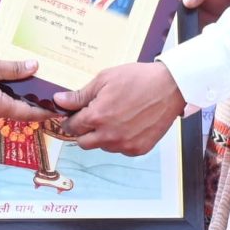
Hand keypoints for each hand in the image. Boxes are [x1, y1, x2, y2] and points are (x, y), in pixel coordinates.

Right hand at [0, 53, 52, 127]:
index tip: (59, 110)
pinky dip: (5, 97)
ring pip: (6, 108)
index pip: (29, 114)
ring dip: (18, 99)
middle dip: (33, 104)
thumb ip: (13, 69)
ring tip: (32, 85)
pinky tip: (9, 84)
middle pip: (19, 112)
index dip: (45, 112)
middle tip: (48, 93)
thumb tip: (35, 67)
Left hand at [55, 62, 187, 155]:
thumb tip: (59, 101)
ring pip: (102, 146)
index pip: (71, 127)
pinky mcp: (139, 149)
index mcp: (97, 117)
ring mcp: (125, 145)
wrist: (170, 87)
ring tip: (115, 116)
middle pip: (83, 143)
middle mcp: (109, 136)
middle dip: (83, 131)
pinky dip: (120, 140)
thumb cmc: (138, 79)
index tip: (74, 115)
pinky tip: (128, 123)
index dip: (70, 120)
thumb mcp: (104, 80)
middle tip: (93, 116)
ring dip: (102, 136)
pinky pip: (121, 149)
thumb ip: (79, 95)